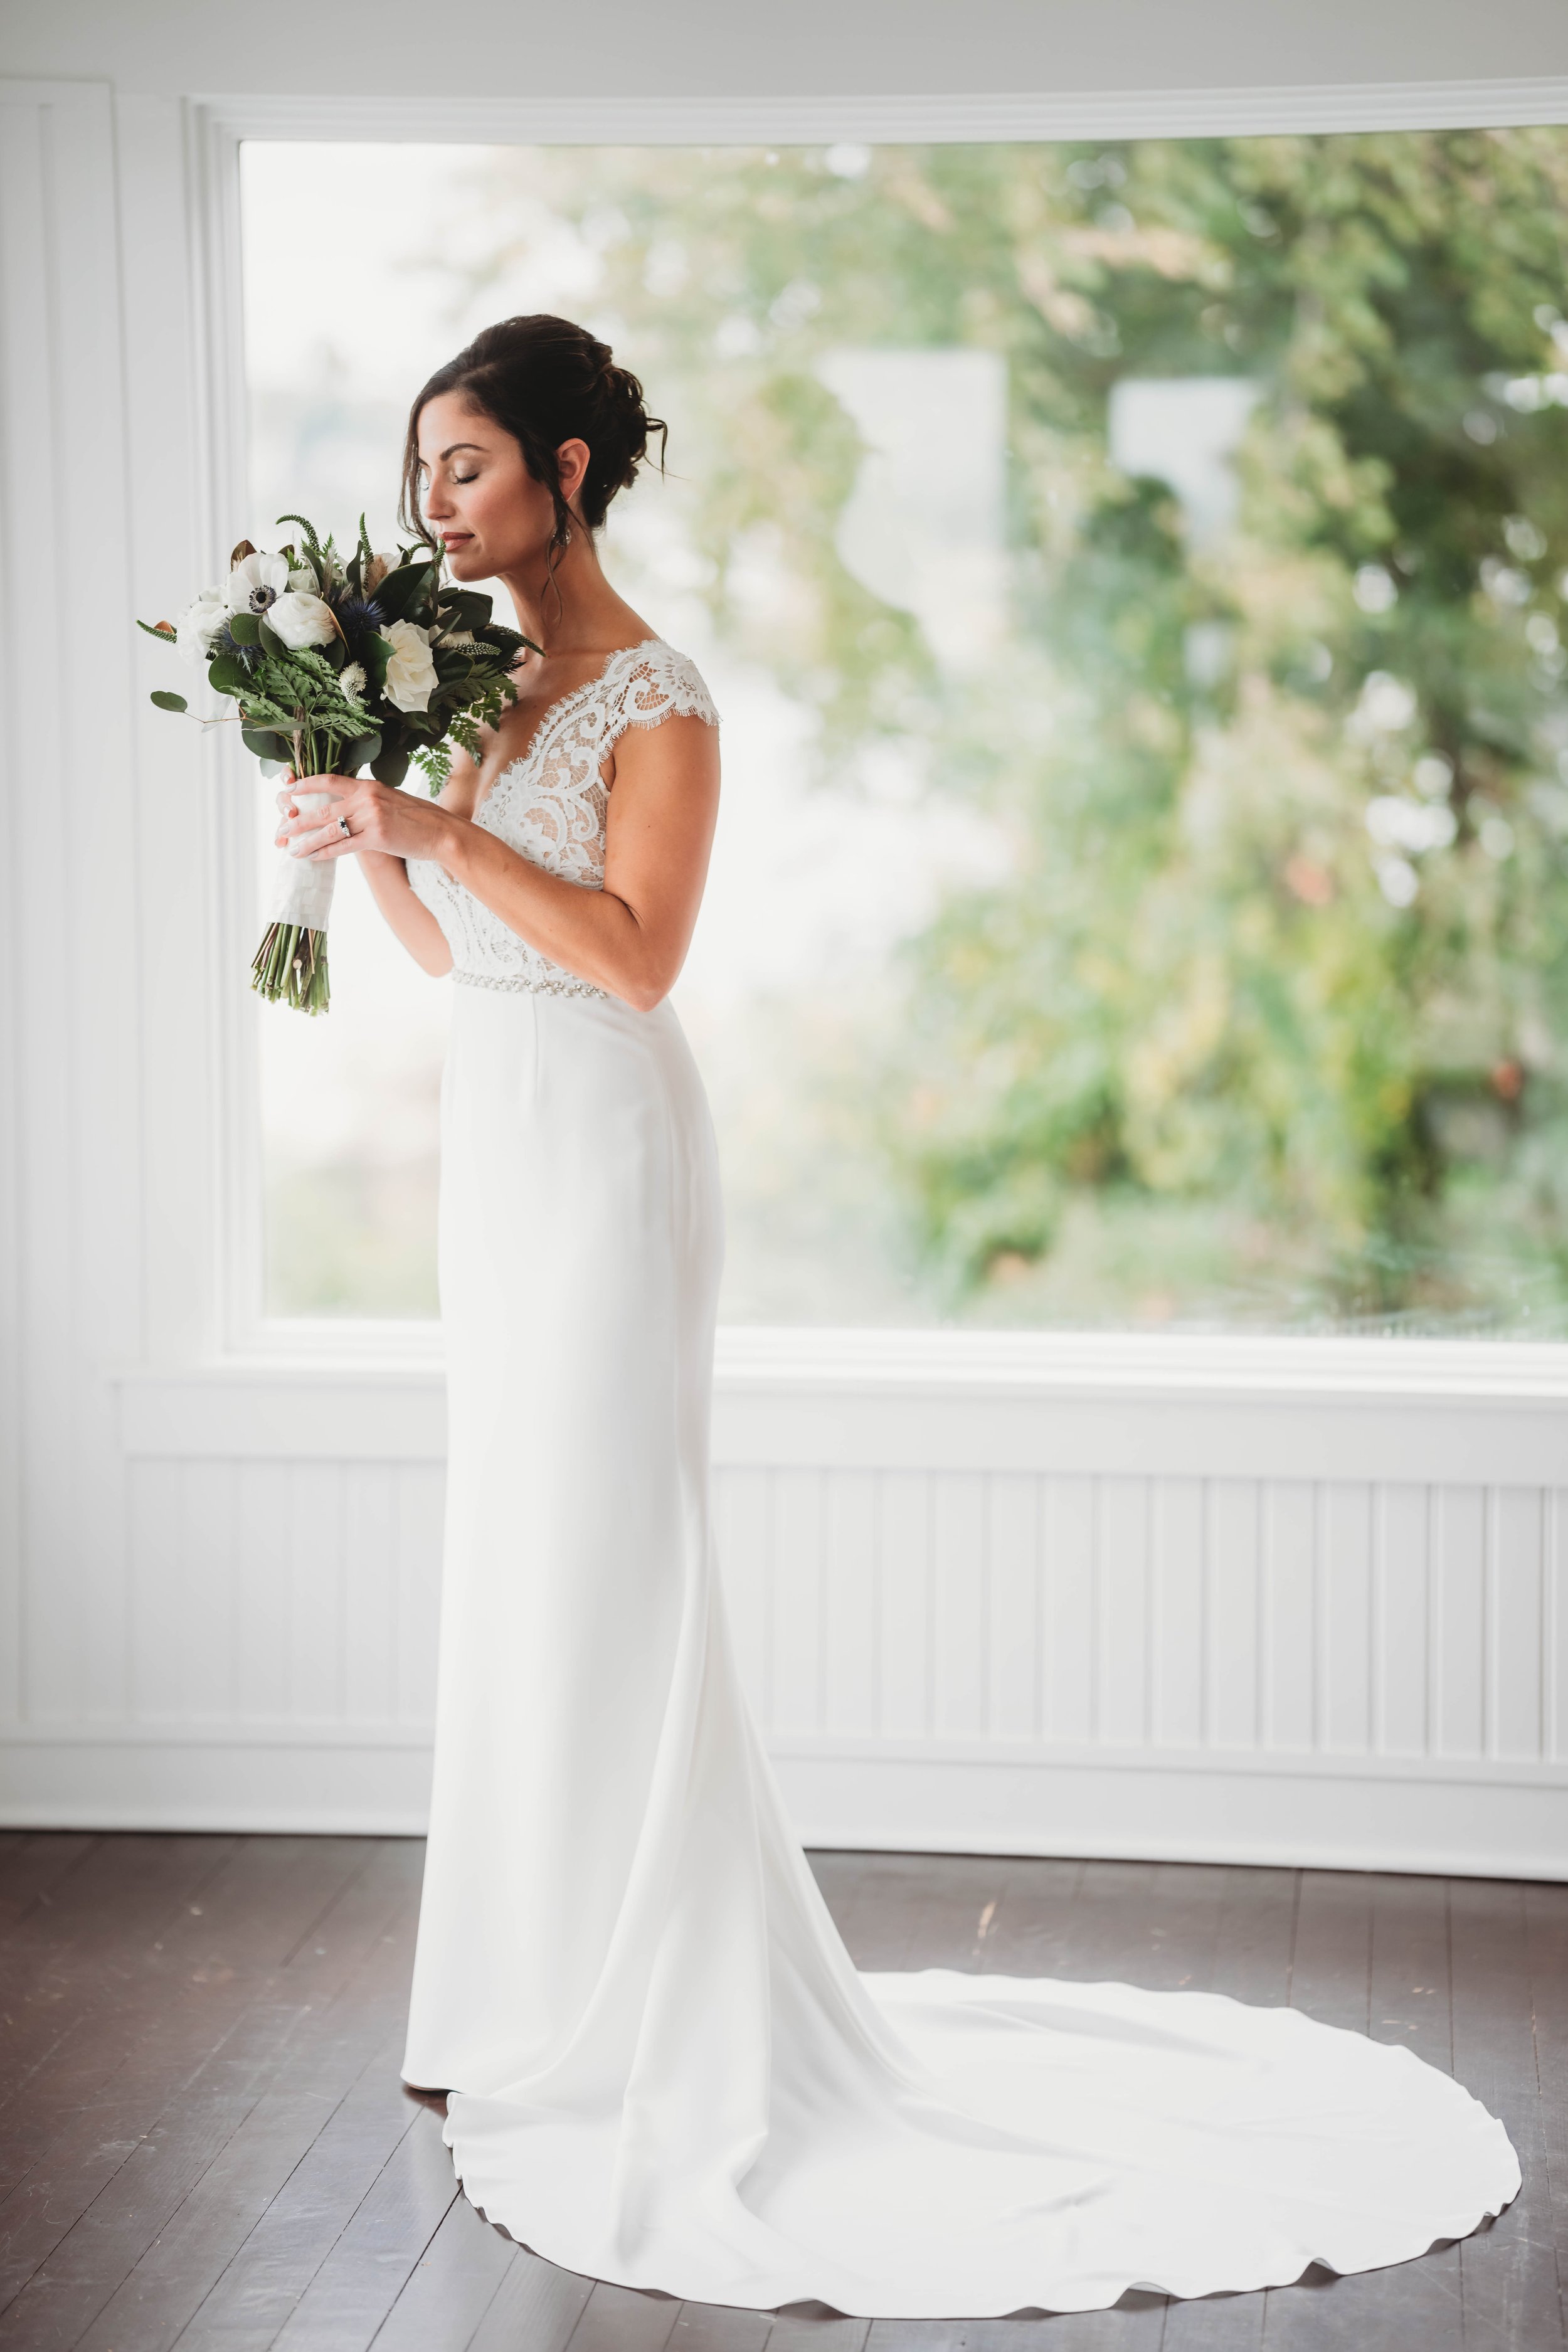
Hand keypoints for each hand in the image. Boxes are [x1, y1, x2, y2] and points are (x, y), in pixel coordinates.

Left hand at [274, 772, 459, 863]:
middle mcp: (367, 798)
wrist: (443, 832)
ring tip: (291, 849)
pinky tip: (313, 858)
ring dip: (307, 842)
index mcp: (369, 785)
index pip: (329, 781)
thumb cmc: (419, 819)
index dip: (305, 785)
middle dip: (297, 821)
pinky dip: (325, 853)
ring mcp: (372, 817)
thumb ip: (367, 801)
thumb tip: (347, 810)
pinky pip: (344, 846)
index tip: (287, 791)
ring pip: (329, 830)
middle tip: (280, 830)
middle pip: (322, 809)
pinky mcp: (377, 838)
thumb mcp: (391, 800)